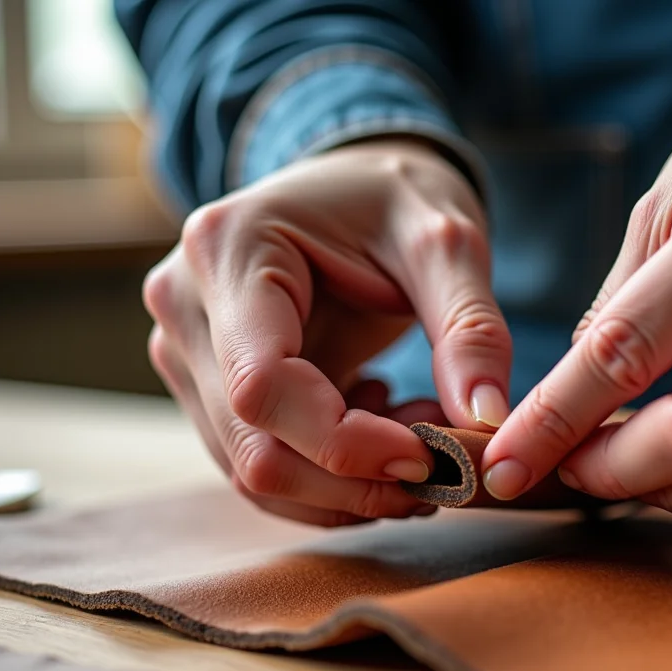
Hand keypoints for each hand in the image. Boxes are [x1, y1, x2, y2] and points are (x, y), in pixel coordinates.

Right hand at [145, 139, 512, 524]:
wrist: (356, 184)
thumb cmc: (397, 198)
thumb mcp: (447, 243)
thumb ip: (471, 328)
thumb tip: (486, 424)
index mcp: (228, 250)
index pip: (263, 387)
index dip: (346, 444)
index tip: (430, 456)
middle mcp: (184, 306)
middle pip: (253, 447)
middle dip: (358, 480)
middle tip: (444, 465)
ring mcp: (185, 352)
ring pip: (255, 473)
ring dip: (352, 485)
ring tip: (423, 434)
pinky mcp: (207, 388)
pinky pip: (264, 466)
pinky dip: (337, 477)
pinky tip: (390, 428)